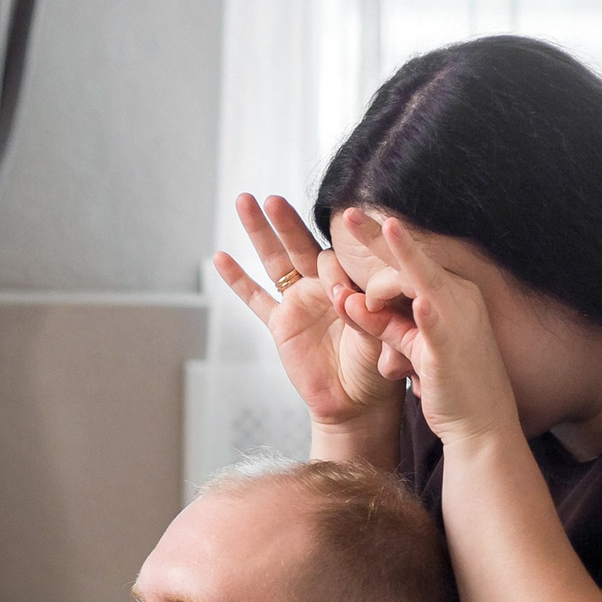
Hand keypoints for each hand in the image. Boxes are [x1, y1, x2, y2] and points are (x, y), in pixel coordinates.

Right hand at [213, 193, 403, 439]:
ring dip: (260, 232)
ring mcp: (300, 301)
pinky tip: (220, 258)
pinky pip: (256, 298)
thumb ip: (364, 313)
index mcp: (352, 281)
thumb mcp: (380, 337)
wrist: (357, 401)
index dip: (335, 273)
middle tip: (273, 200)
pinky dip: (238, 280)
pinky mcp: (280, 323)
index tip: (339, 295)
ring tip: (244, 201)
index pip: (337, 260)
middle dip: (287, 222)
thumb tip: (343, 297)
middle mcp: (324, 283)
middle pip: (301, 243)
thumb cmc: (378, 368)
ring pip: (275, 260)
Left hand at [332, 211, 521, 450]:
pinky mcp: (450, 345)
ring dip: (382, 270)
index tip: (357, 223)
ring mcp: (458, 318)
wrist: (482, 425)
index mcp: (453, 294)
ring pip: (416, 279)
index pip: (413, 261)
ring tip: (358, 253)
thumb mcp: (410, 347)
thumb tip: (350, 302)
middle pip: (412, 259)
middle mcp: (459, 297)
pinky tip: (415, 299)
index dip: (384, 242)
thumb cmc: (450, 386)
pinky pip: (432, 319)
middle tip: (348, 213)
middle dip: (377, 238)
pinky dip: (422, 307)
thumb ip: (382, 324)